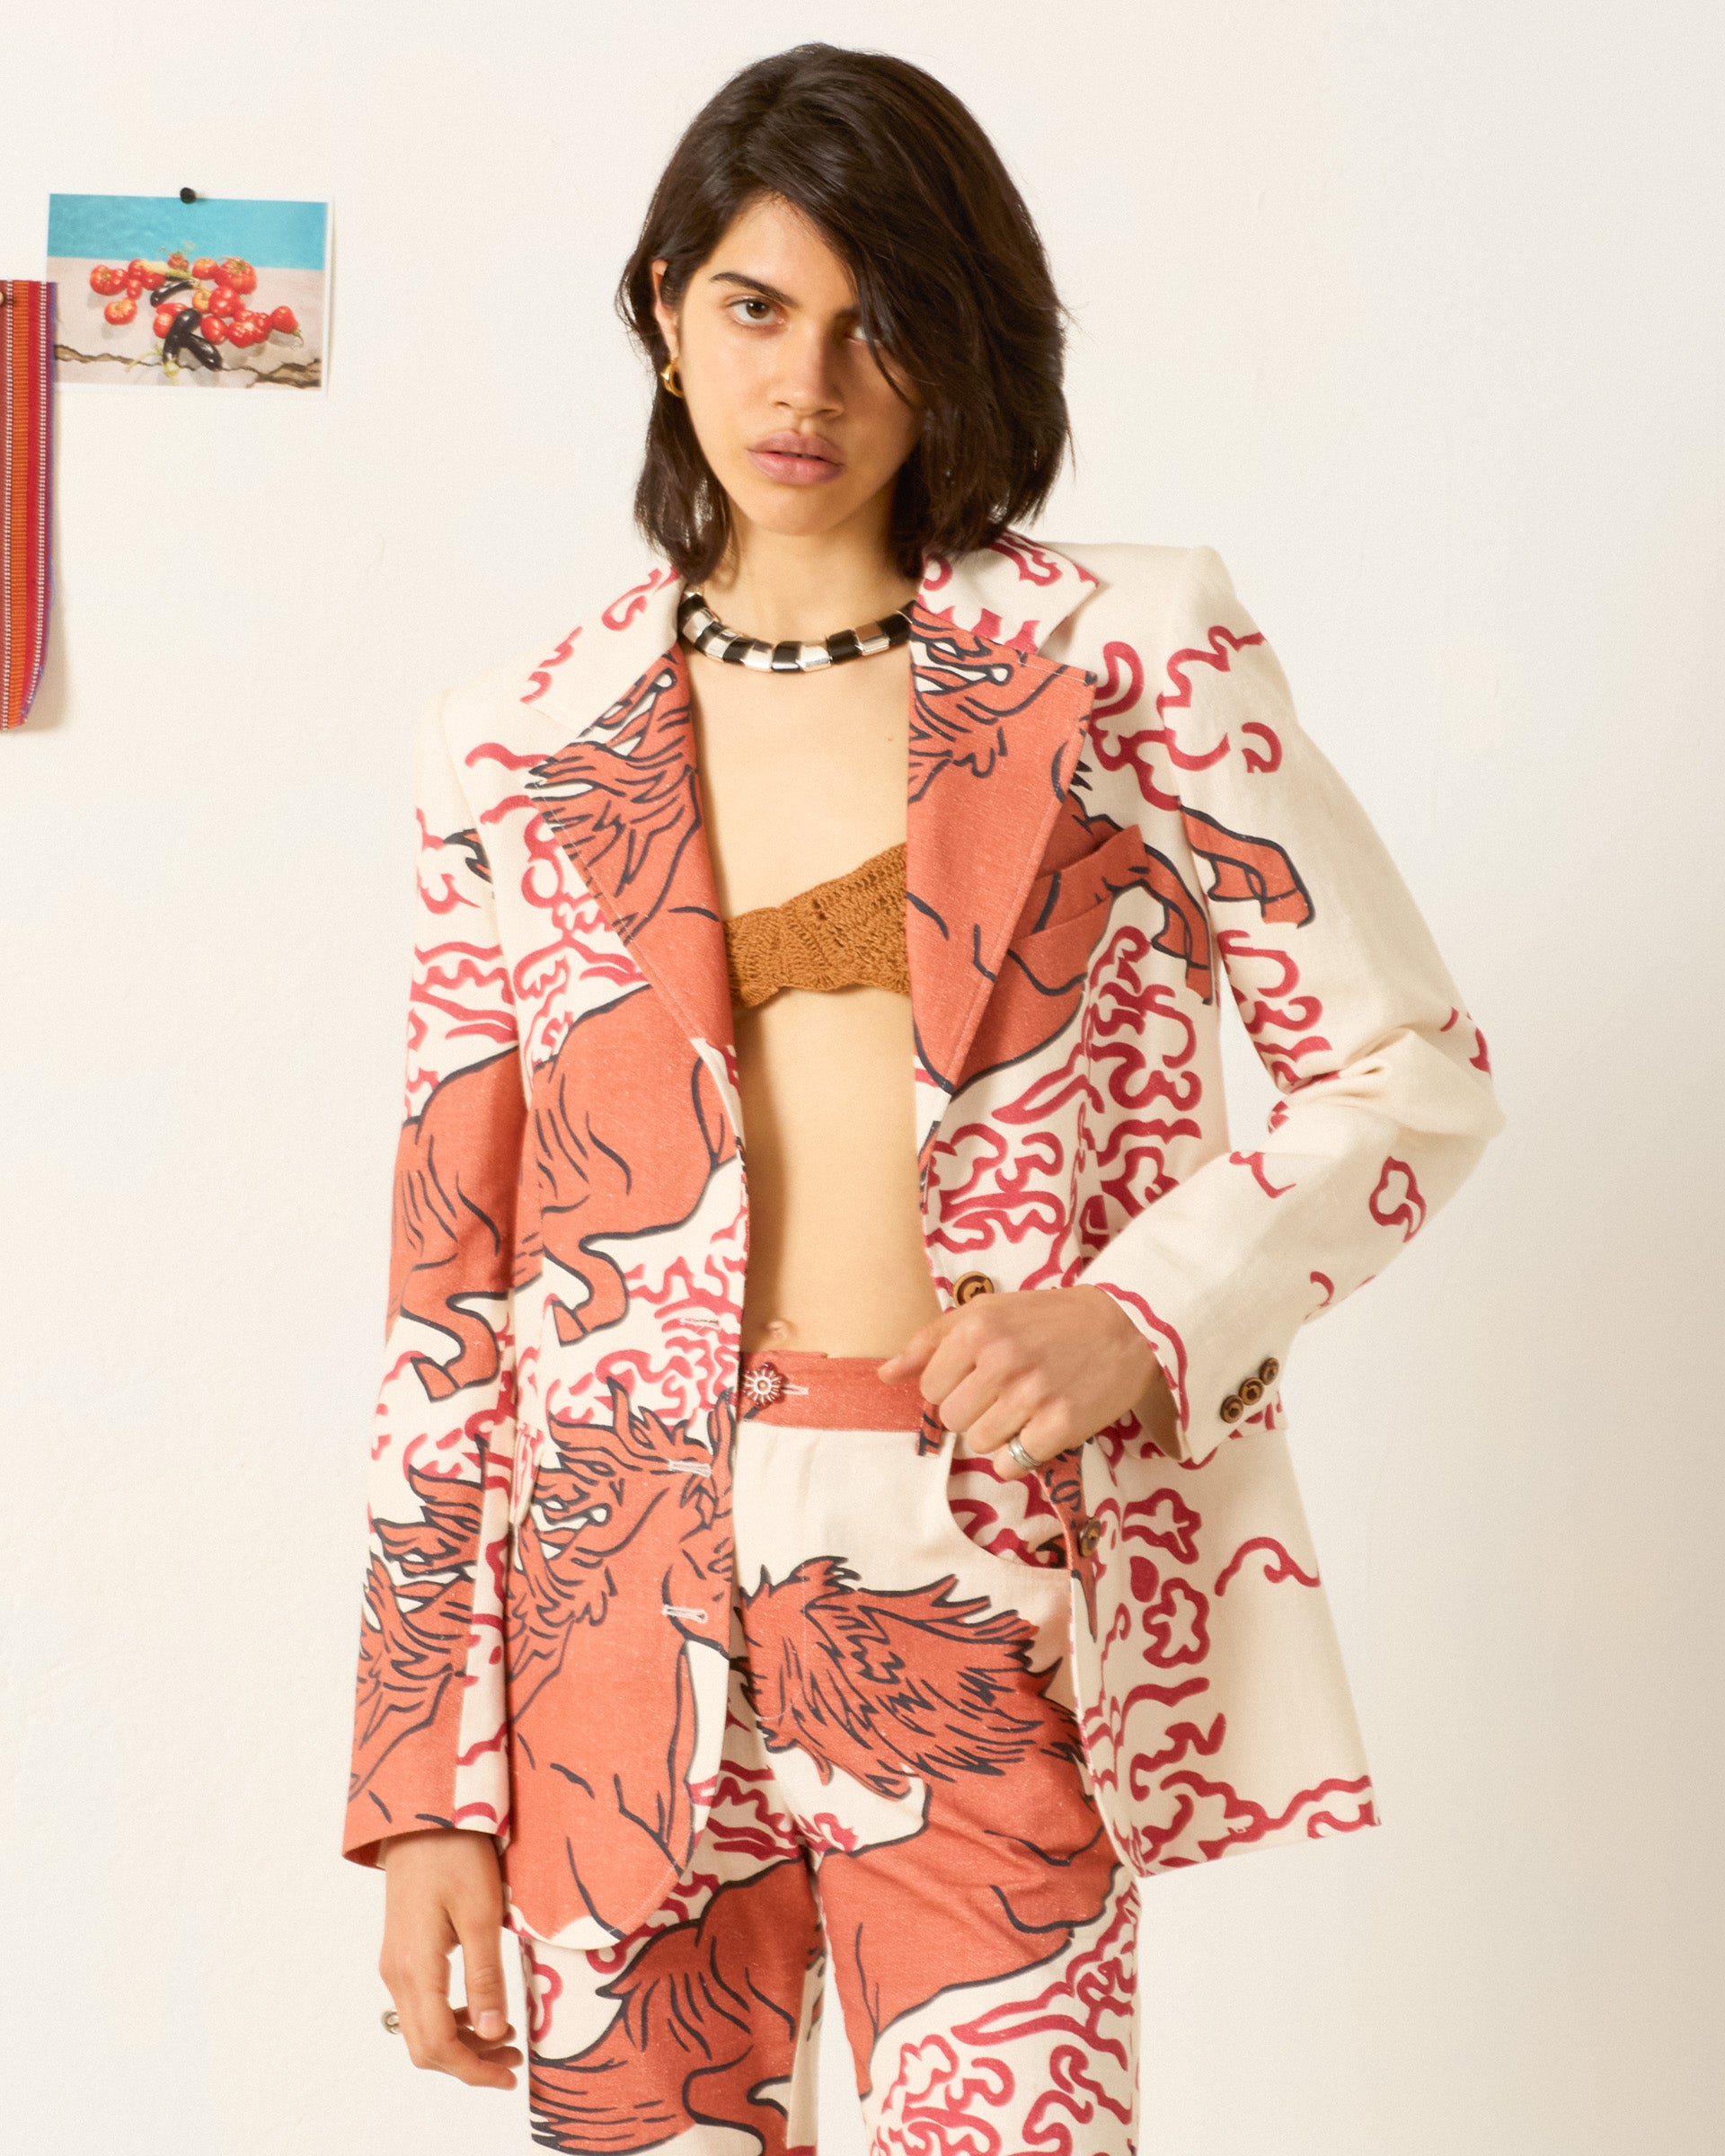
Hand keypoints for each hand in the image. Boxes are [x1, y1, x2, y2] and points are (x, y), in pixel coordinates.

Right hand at [377, 1827, 522, 2089]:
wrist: (422, 1814)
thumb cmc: (456, 1855)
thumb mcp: (480, 1913)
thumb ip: (486, 1975)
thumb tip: (494, 2033)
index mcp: (415, 1969)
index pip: (438, 2046)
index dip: (475, 2070)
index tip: (513, 2073)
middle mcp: (397, 1974)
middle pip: (425, 2047)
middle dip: (469, 2063)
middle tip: (515, 2061)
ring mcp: (395, 1964)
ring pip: (421, 2028)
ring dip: (461, 2042)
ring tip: (506, 2037)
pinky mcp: (402, 1952)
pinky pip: (420, 2004)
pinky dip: (449, 2019)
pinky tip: (480, 2009)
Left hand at [877, 1285, 1174, 1475]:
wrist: (1126, 1323)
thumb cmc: (1048, 1317)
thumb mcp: (986, 1311)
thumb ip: (931, 1341)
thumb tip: (885, 1375)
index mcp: (977, 1329)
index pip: (929, 1387)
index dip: (951, 1386)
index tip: (979, 1376)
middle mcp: (1001, 1361)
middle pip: (951, 1420)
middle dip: (972, 1412)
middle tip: (1004, 1393)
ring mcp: (1032, 1396)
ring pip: (978, 1444)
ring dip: (997, 1434)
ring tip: (1024, 1409)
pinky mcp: (1061, 1426)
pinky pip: (1011, 1465)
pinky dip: (1020, 1456)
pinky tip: (1039, 1429)